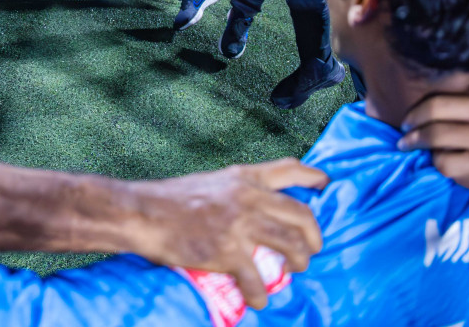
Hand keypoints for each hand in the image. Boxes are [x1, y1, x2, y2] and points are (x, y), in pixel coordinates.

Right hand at [120, 160, 326, 308]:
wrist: (142, 213)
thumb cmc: (168, 200)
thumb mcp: (208, 183)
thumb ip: (234, 192)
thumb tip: (252, 209)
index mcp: (242, 177)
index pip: (288, 169)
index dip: (312, 176)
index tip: (326, 184)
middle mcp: (247, 197)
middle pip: (301, 214)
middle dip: (314, 236)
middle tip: (311, 249)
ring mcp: (240, 224)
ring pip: (291, 246)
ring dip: (299, 263)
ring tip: (294, 271)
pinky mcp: (229, 252)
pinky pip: (258, 279)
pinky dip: (262, 294)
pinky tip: (259, 300)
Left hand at [399, 87, 468, 199]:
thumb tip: (438, 90)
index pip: (436, 107)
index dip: (414, 115)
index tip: (406, 121)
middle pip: (434, 135)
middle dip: (412, 139)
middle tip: (405, 141)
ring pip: (442, 161)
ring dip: (433, 157)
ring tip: (435, 153)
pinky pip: (460, 179)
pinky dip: (454, 172)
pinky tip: (459, 166)